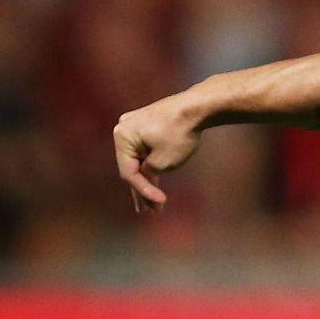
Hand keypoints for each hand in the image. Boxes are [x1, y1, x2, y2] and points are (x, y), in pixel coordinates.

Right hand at [112, 95, 202, 211]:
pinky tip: (155, 182)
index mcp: (122, 136)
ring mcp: (134, 125)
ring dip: (148, 180)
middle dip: (144, 190)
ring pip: (140, 159)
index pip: (128, 172)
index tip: (159, 203)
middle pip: (132, 166)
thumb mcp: (163, 162)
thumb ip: (149, 173)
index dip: (143, 191)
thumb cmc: (180, 133)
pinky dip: (152, 165)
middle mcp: (124, 129)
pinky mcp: (147, 125)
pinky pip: (146, 150)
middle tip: (152, 211)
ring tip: (156, 204)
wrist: (197, 107)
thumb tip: (145, 174)